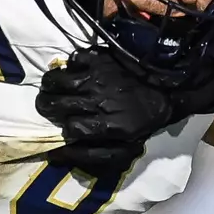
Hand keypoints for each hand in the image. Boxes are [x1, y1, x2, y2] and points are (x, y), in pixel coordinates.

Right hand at [36, 43, 171, 172]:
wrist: (167, 89)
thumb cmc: (142, 122)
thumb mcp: (123, 148)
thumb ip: (91, 156)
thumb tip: (58, 156)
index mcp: (105, 125)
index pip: (69, 128)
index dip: (62, 128)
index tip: (63, 126)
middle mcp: (97, 101)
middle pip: (55, 103)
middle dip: (47, 106)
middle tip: (47, 105)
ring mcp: (97, 77)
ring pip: (57, 80)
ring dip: (50, 84)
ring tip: (50, 87)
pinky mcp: (101, 58)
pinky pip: (74, 58)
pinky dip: (71, 63)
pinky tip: (74, 69)